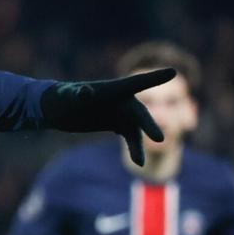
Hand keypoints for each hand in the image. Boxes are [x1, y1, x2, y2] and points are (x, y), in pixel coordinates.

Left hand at [40, 69, 174, 165]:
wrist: (60, 109)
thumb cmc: (63, 97)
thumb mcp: (69, 95)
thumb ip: (78, 93)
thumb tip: (85, 92)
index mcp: (115, 88)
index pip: (137, 82)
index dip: (155, 77)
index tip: (173, 72)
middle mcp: (123, 100)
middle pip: (140, 113)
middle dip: (149, 126)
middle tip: (159, 140)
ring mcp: (122, 113)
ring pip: (136, 129)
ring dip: (139, 145)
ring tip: (139, 162)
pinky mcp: (118, 124)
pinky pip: (130, 137)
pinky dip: (134, 149)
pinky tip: (138, 162)